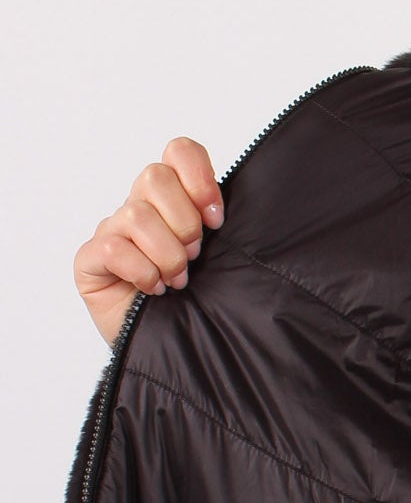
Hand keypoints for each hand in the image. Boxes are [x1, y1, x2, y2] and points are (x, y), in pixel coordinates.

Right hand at [74, 137, 223, 346]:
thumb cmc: (201, 303)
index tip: (217, 220)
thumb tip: (227, 209)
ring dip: (166, 255)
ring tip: (177, 280)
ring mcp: (112, 232)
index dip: (199, 177)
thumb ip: (219, 225)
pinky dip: (141, 272)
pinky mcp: (90, 260)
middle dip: (184, 222)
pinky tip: (153, 289)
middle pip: (155, 176)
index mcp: (173, 200)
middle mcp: (140, 208)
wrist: (179, 350)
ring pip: (137, 215)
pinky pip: (112, 248)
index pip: (179, 151)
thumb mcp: (222, 257)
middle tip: (194, 256)